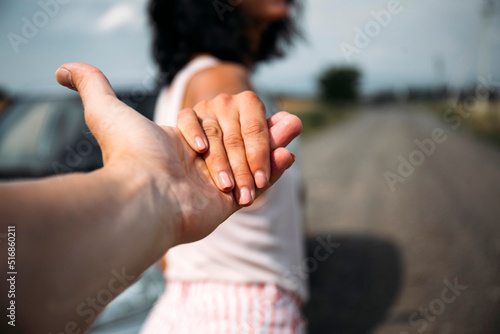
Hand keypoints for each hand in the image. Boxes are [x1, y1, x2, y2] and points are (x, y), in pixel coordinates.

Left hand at [55, 63, 299, 244]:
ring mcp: (216, 183)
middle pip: (239, 138)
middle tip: (287, 118)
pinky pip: (259, 182)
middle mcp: (199, 163)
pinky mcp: (229, 203)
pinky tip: (289, 152)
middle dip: (262, 129)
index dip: (229, 118)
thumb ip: (91, 85)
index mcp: (180, 142)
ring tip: (294, 127)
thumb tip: (60, 65)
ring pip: (253, 158)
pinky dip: (275, 167)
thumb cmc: (130, 153)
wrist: (145, 195)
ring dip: (274, 143)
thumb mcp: (106, 110)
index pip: (215, 123)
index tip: (245, 105)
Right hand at [176, 93, 301, 205]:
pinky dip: (194, 133)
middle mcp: (228, 102)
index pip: (256, 131)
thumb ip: (271, 160)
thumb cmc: (236, 164)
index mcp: (251, 105)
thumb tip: (289, 155)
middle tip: (246, 195)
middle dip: (241, 169)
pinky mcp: (185, 115)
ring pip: (214, 134)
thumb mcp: (253, 165)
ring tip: (226, 186)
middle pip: (235, 137)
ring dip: (220, 163)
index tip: (261, 182)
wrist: (198, 169)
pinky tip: (201, 149)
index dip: (260, 157)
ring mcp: (206, 108)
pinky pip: (187, 119)